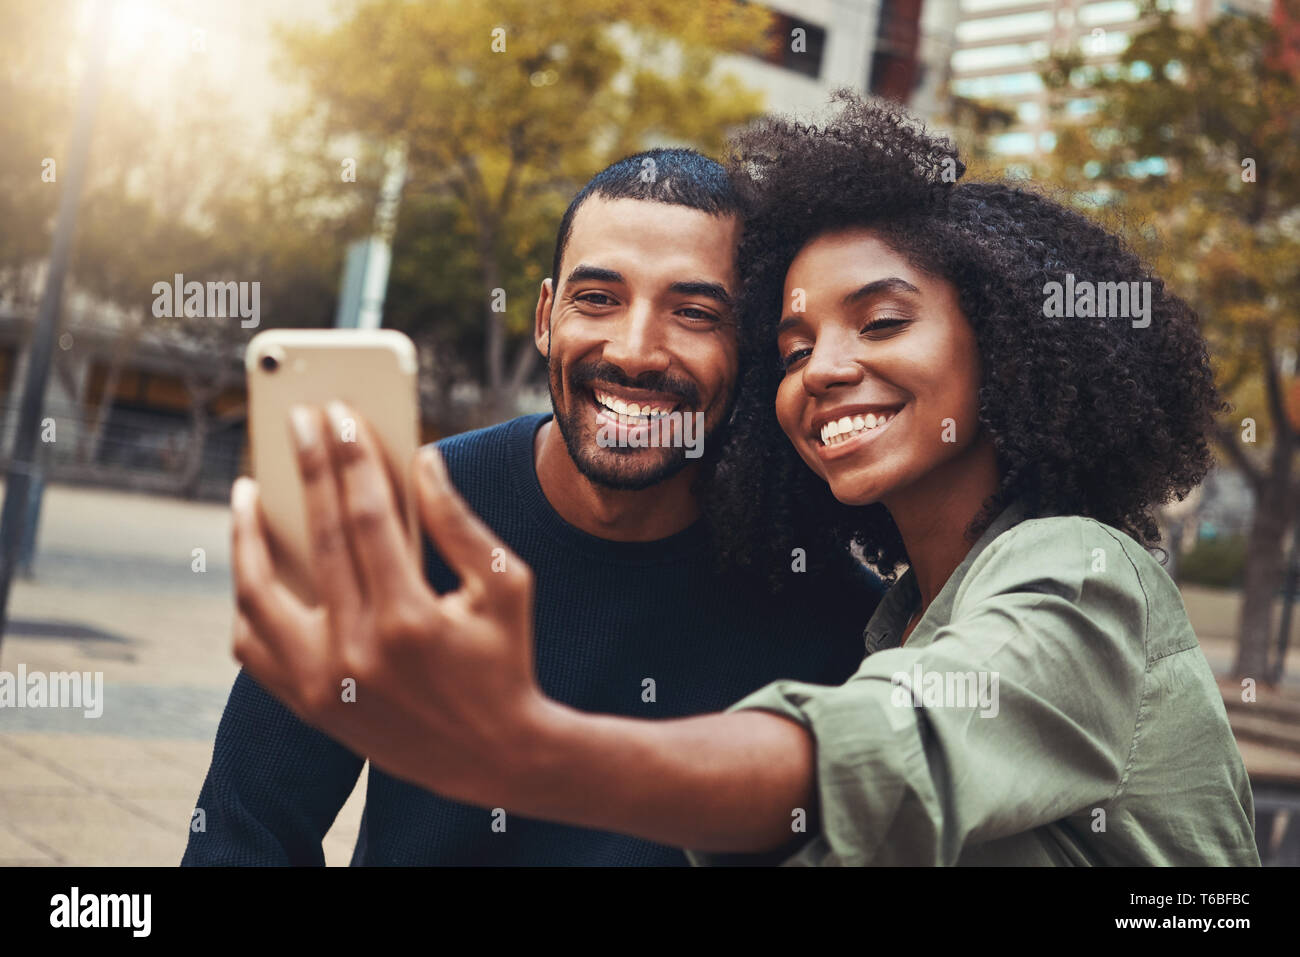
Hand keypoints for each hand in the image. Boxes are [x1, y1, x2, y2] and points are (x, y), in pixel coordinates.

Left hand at [230, 401, 554, 805]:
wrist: (496, 756)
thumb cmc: (506, 658)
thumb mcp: (504, 585)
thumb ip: (458, 521)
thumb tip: (422, 458)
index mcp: (410, 618)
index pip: (365, 515)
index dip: (350, 456)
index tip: (337, 412)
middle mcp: (357, 653)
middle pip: (317, 537)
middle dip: (307, 467)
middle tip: (297, 418)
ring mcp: (324, 685)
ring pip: (260, 594)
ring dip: (247, 536)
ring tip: (247, 490)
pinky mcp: (309, 706)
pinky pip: (254, 646)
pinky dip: (248, 602)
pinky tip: (252, 565)